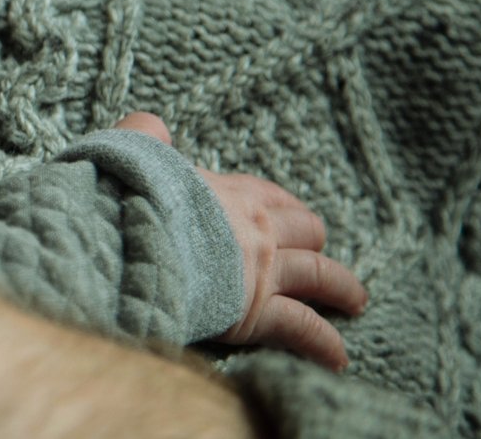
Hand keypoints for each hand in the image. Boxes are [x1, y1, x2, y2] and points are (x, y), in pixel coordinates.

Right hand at [113, 112, 367, 370]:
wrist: (125, 241)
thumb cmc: (125, 199)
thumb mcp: (131, 153)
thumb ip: (145, 136)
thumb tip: (150, 124)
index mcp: (225, 192)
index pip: (268, 195)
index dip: (283, 206)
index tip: (290, 213)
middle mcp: (254, 228)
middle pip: (305, 231)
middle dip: (314, 242)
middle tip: (318, 252)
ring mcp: (260, 270)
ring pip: (319, 276)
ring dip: (341, 288)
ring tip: (355, 301)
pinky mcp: (254, 311)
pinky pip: (302, 327)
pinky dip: (324, 343)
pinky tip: (338, 356)